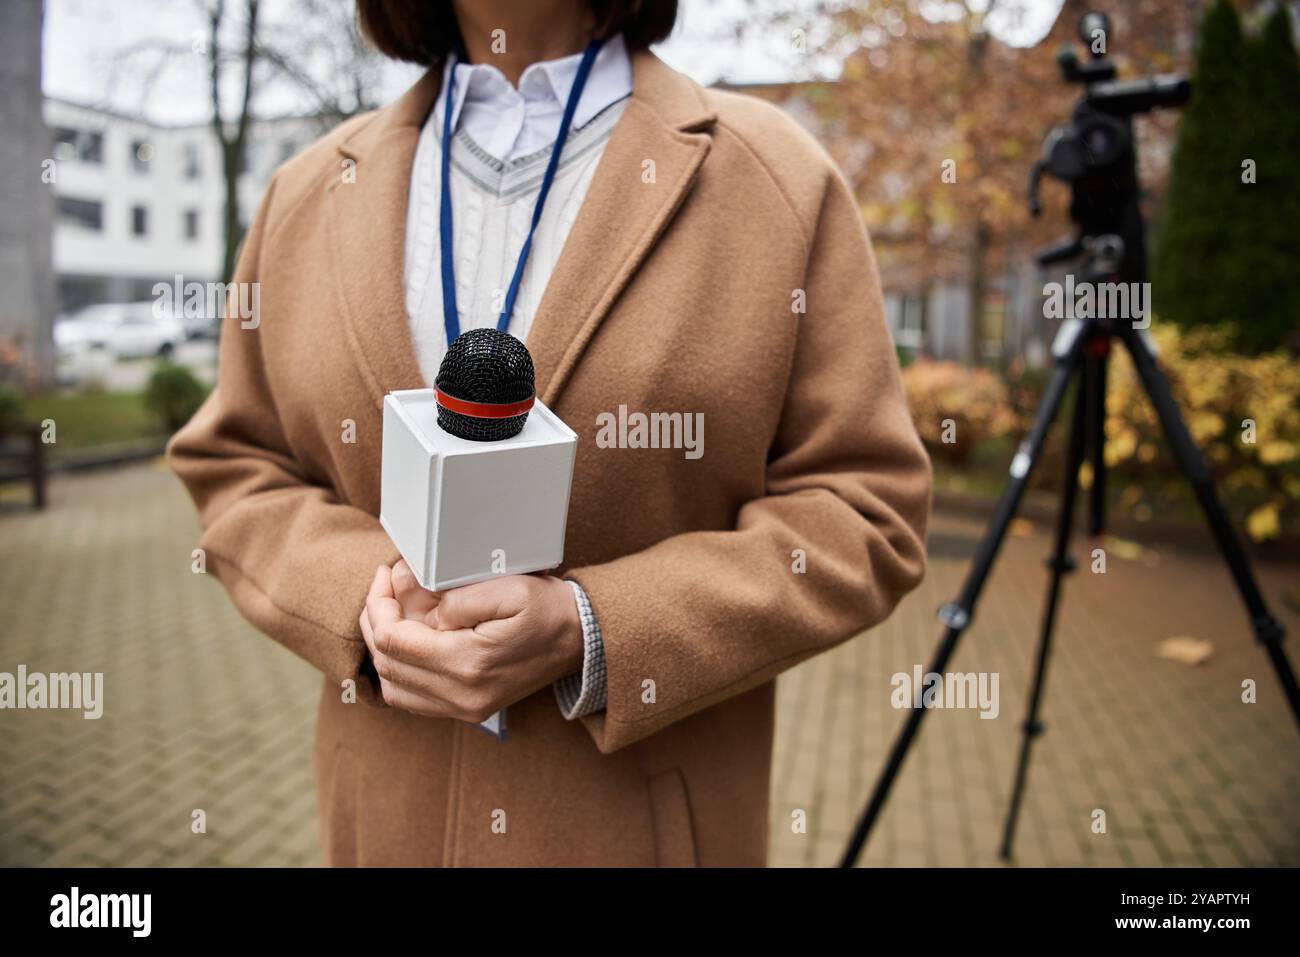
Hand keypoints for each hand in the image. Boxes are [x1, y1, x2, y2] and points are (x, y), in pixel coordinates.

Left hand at [358, 564, 583, 722]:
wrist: (581, 641)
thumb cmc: (547, 609)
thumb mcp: (508, 588)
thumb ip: (458, 598)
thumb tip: (424, 610)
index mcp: (469, 664)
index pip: (393, 642)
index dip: (378, 605)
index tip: (383, 576)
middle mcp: (462, 695)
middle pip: (387, 665)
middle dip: (375, 622)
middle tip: (381, 589)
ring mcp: (464, 708)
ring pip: (393, 687)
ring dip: (382, 650)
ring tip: (388, 614)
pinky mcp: (468, 710)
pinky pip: (413, 699)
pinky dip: (399, 670)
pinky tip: (406, 641)